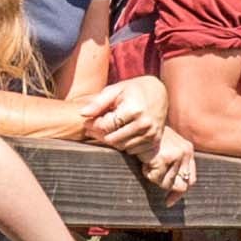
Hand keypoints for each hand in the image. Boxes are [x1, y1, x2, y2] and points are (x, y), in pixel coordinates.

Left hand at [79, 75, 196, 194]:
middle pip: (112, 139)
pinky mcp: (155, 140)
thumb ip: (98, 102)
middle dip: (99, 135)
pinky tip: (120, 133)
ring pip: (121, 147)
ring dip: (111, 140)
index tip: (87, 122)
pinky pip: (132, 150)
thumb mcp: (115, 90)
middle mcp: (144, 124)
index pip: (105, 127)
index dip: (92, 126)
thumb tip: (82, 114)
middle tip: (93, 128)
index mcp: (133, 110)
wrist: (159, 92)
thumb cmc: (133, 89)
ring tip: (106, 129)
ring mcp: (151, 134)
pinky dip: (123, 144)